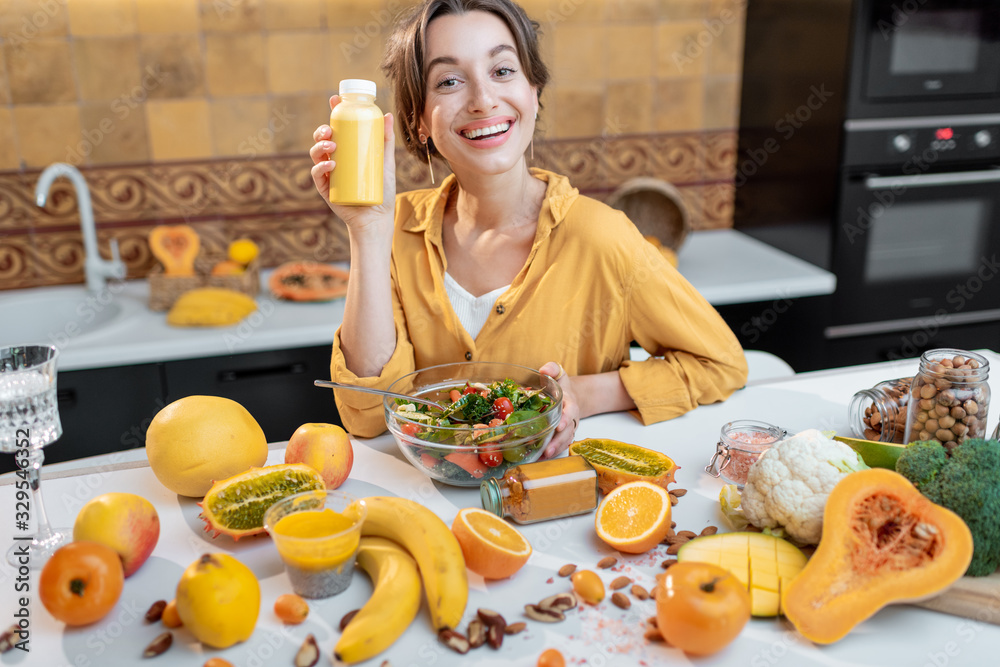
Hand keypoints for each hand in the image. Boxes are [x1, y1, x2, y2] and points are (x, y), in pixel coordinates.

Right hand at [309, 95, 397, 236]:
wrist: (377, 217)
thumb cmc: (381, 190)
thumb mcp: (386, 162)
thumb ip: (386, 140)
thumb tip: (388, 114)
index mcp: (347, 151)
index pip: (337, 128)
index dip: (333, 112)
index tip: (334, 100)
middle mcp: (335, 160)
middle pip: (322, 139)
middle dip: (322, 130)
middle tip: (330, 130)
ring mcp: (328, 173)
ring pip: (316, 154)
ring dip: (319, 146)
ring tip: (332, 145)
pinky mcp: (326, 188)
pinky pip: (317, 175)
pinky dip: (320, 167)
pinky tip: (329, 164)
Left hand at [539, 361, 578, 458]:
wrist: (571, 395)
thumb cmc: (562, 385)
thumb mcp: (559, 374)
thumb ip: (552, 369)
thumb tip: (544, 370)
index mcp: (570, 403)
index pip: (570, 411)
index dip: (566, 418)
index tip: (559, 425)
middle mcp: (571, 418)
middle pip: (567, 431)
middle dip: (558, 440)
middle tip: (548, 449)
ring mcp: (568, 428)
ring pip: (565, 440)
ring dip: (556, 449)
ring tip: (544, 456)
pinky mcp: (564, 435)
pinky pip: (561, 444)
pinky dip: (553, 451)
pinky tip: (541, 457)